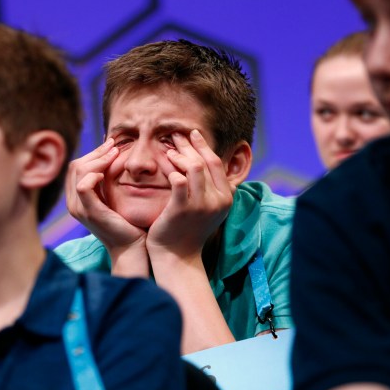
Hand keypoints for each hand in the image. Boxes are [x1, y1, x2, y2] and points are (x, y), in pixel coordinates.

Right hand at [65, 138, 148, 273]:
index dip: (92, 153)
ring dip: (97, 159)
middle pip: (75, 166)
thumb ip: (107, 181)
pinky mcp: (89, 212)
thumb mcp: (114, 197)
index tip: (111, 145)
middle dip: (95, 152)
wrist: (132, 246)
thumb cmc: (127, 222)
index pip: (76, 167)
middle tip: (114, 146)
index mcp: (77, 198)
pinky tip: (106, 172)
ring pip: (78, 172)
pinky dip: (93, 175)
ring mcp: (79, 208)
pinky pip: (83, 186)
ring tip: (115, 154)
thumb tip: (112, 154)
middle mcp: (73, 203)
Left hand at [147, 130, 232, 259]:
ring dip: (179, 155)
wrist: (177, 255)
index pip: (216, 162)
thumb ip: (209, 187)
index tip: (192, 134)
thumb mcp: (207, 207)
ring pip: (194, 167)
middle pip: (205, 161)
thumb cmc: (188, 229)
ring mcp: (201, 205)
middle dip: (189, 145)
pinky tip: (162, 164)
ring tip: (168, 150)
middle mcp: (218, 200)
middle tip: (175, 135)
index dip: (203, 146)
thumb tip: (203, 161)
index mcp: (226, 197)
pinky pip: (178, 180)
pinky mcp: (183, 209)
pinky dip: (171, 169)